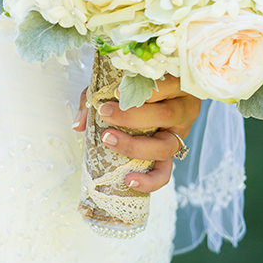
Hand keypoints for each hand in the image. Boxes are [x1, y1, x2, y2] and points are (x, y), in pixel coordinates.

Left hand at [71, 75, 200, 193]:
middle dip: (131, 117)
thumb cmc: (132, 86)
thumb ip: (97, 97)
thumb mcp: (115, 82)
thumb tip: (78, 125)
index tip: (115, 93)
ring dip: (134, 146)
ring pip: (165, 146)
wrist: (149, 97)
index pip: (167, 85)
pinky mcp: (172, 153)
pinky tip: (129, 180)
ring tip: (109, 140)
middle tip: (104, 114)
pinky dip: (149, 180)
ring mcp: (180, 134)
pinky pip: (165, 172)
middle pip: (165, 115)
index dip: (142, 90)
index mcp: (177, 84)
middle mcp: (184, 109)